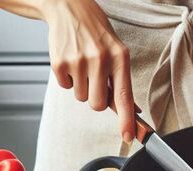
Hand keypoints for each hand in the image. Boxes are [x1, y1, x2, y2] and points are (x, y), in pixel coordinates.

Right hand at [41, 0, 135, 141]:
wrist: (69, 9)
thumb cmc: (96, 33)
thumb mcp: (117, 52)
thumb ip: (122, 82)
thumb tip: (132, 111)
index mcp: (120, 57)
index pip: (124, 96)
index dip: (127, 120)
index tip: (129, 136)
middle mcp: (100, 59)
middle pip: (97, 104)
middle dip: (95, 99)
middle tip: (95, 80)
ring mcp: (79, 61)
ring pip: (81, 97)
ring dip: (81, 86)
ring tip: (83, 65)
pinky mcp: (59, 63)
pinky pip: (66, 87)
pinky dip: (68, 79)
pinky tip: (71, 61)